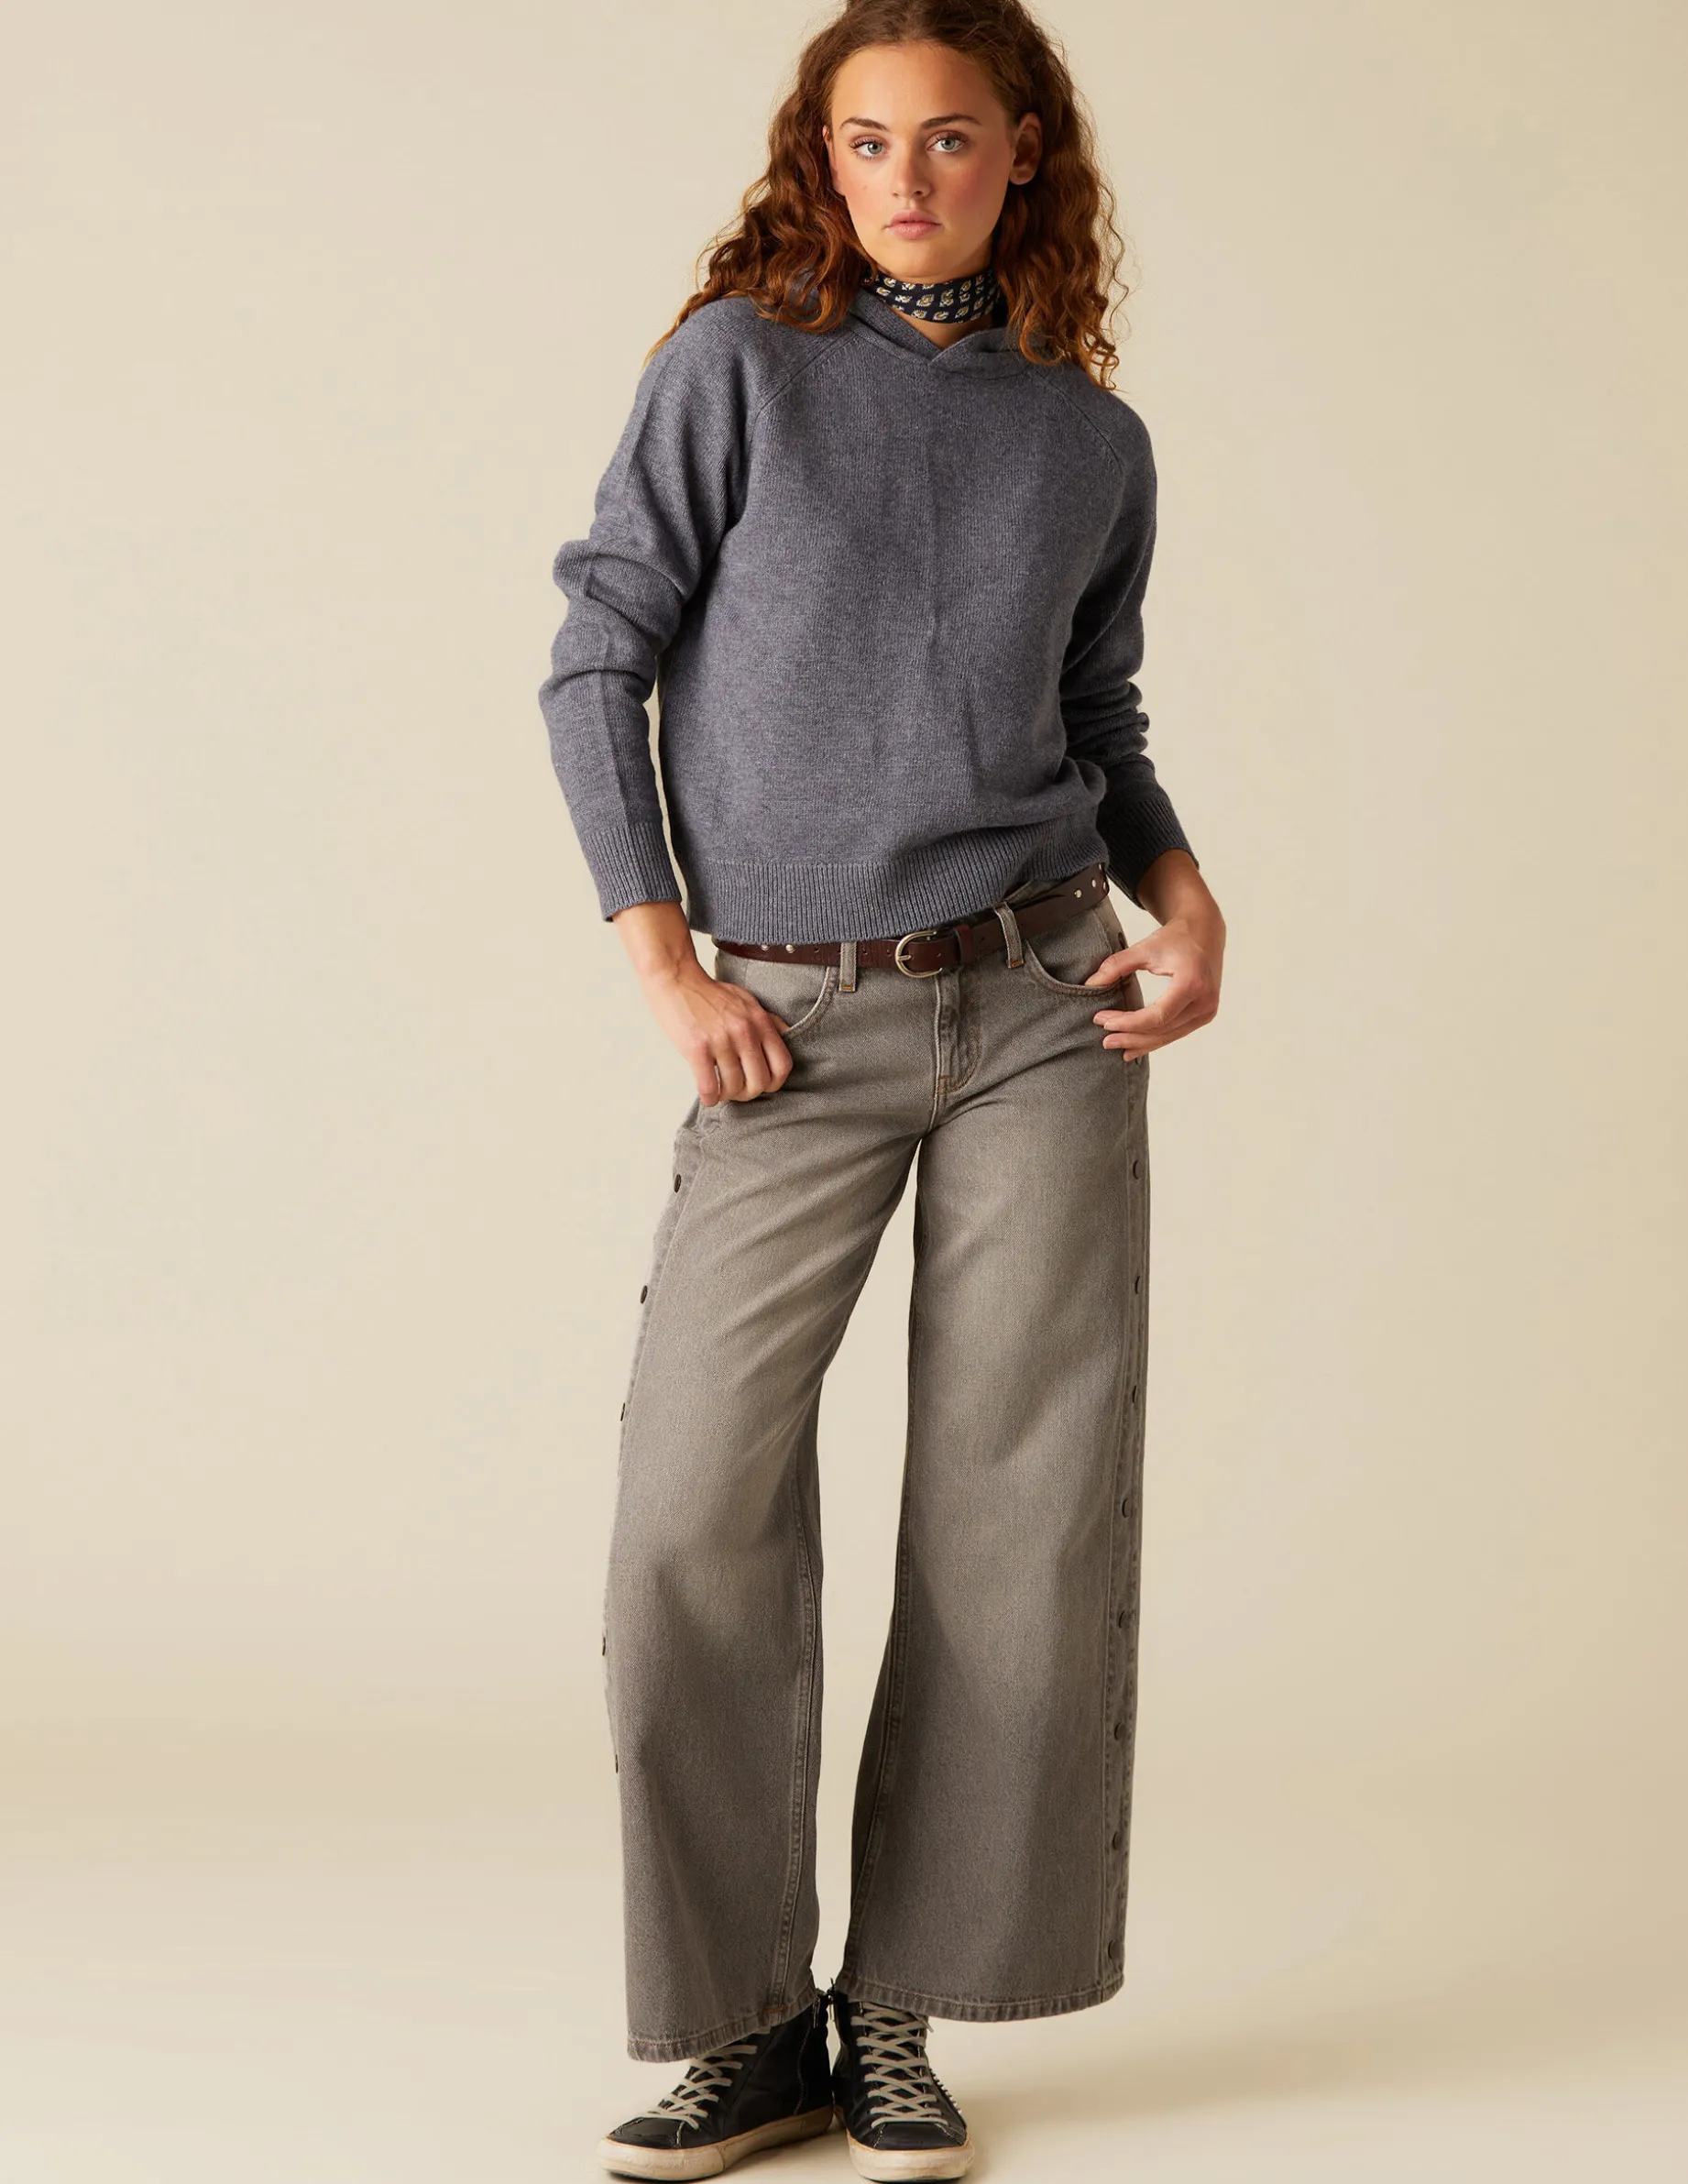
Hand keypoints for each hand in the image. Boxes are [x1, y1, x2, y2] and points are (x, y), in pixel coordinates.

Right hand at [610, 900, 796, 1104]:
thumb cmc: (709, 993)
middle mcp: (744, 1031)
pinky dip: (710, 1098)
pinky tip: (708, 1096)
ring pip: (734, 1087)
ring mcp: (721, 1040)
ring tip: (720, 1091)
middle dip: (749, 1093)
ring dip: (727, 1096)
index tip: (762, 1084)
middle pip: (760, 1082)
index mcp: (759, 1021)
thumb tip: (785, 1037)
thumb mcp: (746, 1000)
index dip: (774, 1082)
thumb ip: (767, 1020)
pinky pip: (710, 1086)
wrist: (676, 978)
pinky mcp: (697, 1048)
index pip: (782, 1064)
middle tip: (738, 1090)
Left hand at [1084, 851, 1223, 1057]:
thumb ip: (1116, 965)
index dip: (1128, 1022)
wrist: (1206, 933)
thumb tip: (1090, 984)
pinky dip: (1154, 1041)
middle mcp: (1205, 1000)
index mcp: (1192, 982)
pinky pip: (1176, 1033)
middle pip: (1162, 1029)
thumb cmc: (1175, 939)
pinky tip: (1133, 1048)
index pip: (1157, 1015)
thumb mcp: (1144, 947)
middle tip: (1104, 1039)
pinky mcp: (1205, 1015)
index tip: (1103, 1020)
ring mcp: (1207, 1010)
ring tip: (1114, 1044)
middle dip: (1130, 1036)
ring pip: (1168, 1036)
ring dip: (1140, 1043)